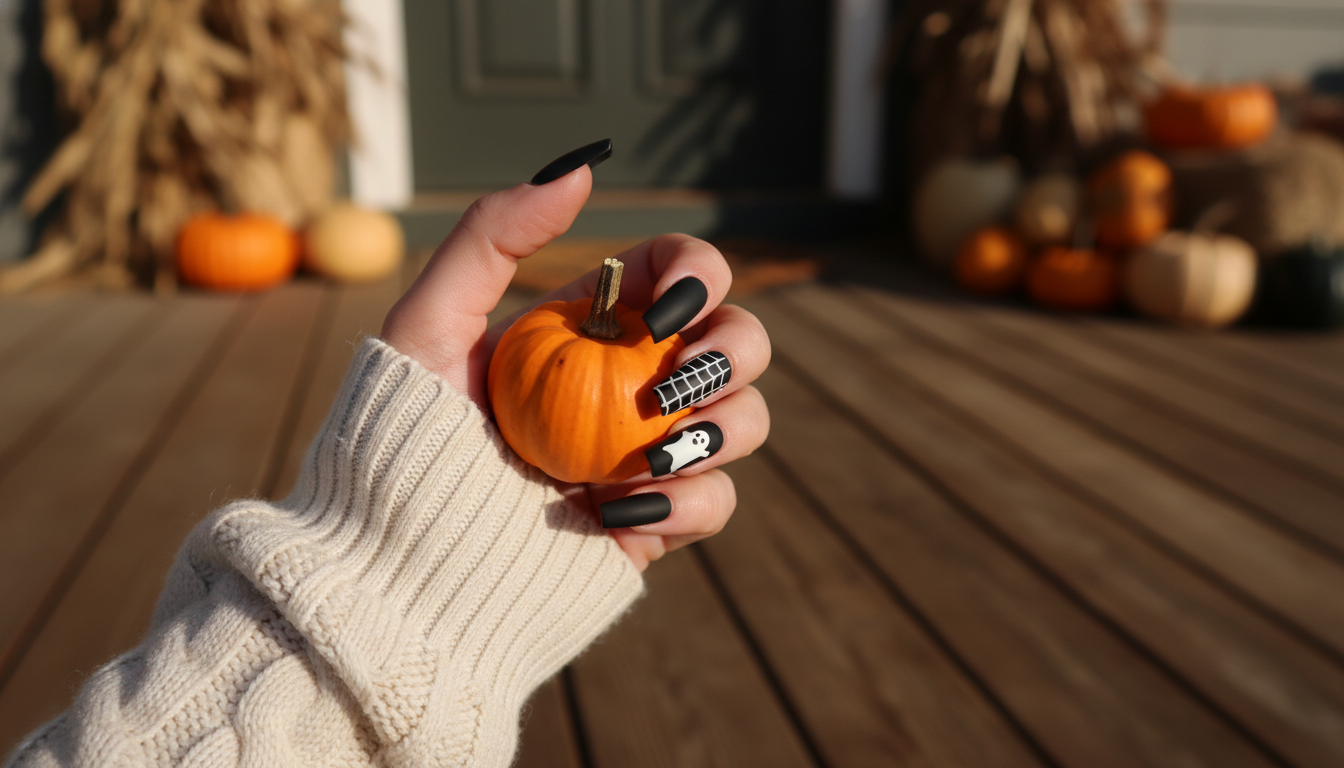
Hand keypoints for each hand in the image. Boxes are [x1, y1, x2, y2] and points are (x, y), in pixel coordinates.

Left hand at [381, 145, 770, 570]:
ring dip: (724, 427)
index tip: (662, 310)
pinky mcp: (658, 521)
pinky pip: (716, 500)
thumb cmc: (400, 440)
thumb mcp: (428, 321)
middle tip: (671, 383)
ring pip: (745, 418)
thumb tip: (583, 167)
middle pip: (737, 340)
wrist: (401, 568)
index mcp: (593, 327)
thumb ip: (493, 234)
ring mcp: (650, 453)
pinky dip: (688, 501)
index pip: (681, 273)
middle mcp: (632, 383)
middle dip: (733, 349)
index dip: (698, 272)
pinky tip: (620, 510)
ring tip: (653, 456)